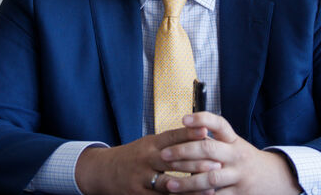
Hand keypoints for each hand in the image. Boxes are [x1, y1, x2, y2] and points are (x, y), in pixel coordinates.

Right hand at [75, 126, 219, 193]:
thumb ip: (170, 142)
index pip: (172, 136)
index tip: (207, 131)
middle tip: (217, 164)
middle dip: (197, 162)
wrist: (103, 171)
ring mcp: (142, 178)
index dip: (189, 133)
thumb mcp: (148, 144)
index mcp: (150, 144)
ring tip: (210, 187)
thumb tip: (199, 133)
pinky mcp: (138, 194)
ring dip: (191, 186)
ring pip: (169, 183)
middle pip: (173, 160)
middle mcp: (146, 159)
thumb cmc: (133, 157)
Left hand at [159, 112, 302, 194]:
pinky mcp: (238, 194)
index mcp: (233, 140)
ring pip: (210, 178)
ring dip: (188, 182)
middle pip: (208, 149)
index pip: (219, 123)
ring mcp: (238, 175)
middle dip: (184, 152)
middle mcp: (236, 155)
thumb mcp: (233, 144)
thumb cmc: (242, 158)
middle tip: (164, 155)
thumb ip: (213, 139)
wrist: (272, 178)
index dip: (202, 119)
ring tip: (170, 184)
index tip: (184, 119)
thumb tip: (182, 131)